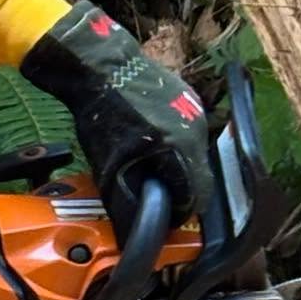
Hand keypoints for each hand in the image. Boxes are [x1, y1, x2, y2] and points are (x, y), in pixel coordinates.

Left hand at [20, 2, 212, 235]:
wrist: (101, 65)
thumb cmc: (101, 114)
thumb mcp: (108, 167)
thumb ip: (125, 202)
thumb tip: (131, 234)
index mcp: (180, 149)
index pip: (196, 196)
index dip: (179, 212)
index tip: (163, 216)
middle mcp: (196, 131)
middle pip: (199, 176)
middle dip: (179, 190)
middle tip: (155, 195)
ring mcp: (196, 111)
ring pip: (196, 155)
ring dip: (178, 166)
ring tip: (151, 167)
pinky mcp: (190, 98)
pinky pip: (190, 133)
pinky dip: (177, 145)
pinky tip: (153, 142)